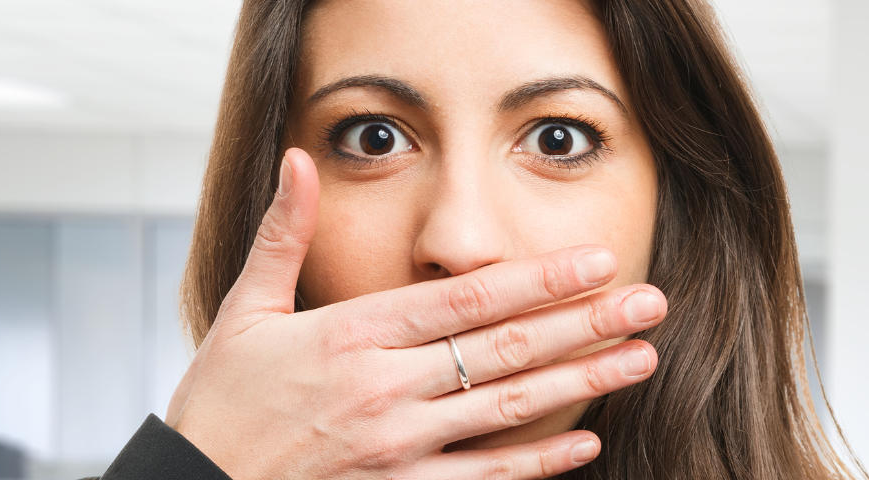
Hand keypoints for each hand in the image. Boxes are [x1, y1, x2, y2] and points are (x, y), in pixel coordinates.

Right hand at [163, 148, 667, 478]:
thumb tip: (301, 160)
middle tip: (649, 302)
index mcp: (351, 336)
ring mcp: (395, 448)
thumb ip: (284, 235)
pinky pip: (482, 479)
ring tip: (638, 360)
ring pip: (507, 410)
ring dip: (581, 383)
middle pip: (504, 349)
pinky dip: (536, 463)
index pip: (464, 300)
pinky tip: (585, 443)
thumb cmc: (219, 405)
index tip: (596, 262)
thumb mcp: (243, 312)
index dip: (538, 280)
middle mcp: (383, 390)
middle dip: (585, 323)